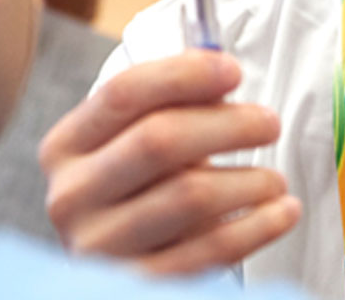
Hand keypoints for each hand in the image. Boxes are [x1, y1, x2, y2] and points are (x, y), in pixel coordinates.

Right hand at [40, 50, 299, 274]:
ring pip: (190, 195)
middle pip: (158, 140)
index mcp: (65, 147)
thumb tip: (217, 66)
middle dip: (227, 124)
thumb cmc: (134, 197)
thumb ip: (163, 107)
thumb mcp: (128, 149)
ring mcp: (100, 244)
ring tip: (274, 179)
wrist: (113, 279)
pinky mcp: (136, 284)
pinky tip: (279, 213)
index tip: (232, 70)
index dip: (183, 75)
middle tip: (268, 123)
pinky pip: (211, 250)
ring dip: (248, 180)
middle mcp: (71, 195)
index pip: (122, 94)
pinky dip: (256, 226)